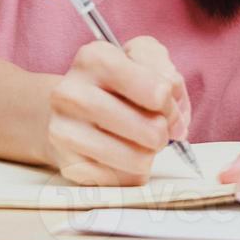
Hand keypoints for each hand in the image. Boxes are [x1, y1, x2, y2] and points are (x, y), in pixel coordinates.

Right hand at [41, 35, 191, 185]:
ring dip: (149, 154)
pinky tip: (120, 156)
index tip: (164, 104)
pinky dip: (131, 172)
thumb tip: (174, 112)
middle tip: (156, 127)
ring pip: (139, 159)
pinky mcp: (68, 166)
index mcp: (93, 59)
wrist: (68, 111)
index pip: (158, 92)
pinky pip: (123, 181)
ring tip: (139, 142)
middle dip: (163, 132)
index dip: (171, 103)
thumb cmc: (114, 84)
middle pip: (152, 130)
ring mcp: (65, 132)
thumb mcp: (141, 58)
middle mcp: (71, 94)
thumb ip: (166, 70)